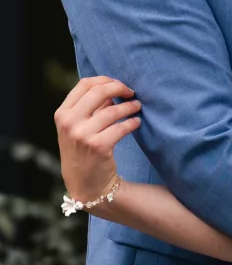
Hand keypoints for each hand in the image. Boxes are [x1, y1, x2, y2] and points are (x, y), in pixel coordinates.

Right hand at [54, 76, 141, 201]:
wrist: (85, 185)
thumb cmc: (83, 151)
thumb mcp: (77, 128)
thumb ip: (90, 108)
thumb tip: (112, 89)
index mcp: (62, 113)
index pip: (84, 84)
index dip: (105, 80)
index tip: (118, 84)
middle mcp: (69, 122)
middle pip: (99, 91)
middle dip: (119, 88)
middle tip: (131, 92)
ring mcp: (82, 134)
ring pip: (113, 110)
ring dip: (129, 106)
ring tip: (137, 107)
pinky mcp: (98, 146)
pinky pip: (121, 127)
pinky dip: (132, 122)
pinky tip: (136, 122)